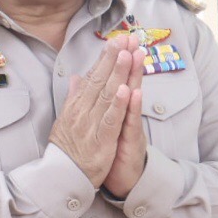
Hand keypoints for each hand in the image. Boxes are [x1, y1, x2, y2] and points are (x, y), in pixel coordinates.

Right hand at [47, 38, 142, 187]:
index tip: (115, 41)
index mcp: (76, 106)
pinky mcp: (101, 140)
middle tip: (123, 39)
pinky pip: (110, 120)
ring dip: (117, 74)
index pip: (92, 77)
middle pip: (100, 80)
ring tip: (127, 55)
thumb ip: (73, 97)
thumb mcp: (65, 120)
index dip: (104, 58)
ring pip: (106, 95)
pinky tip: (126, 90)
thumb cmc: (67, 149)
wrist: (62, 176)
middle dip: (113, 58)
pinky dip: (118, 105)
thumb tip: (76, 78)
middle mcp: (82, 111)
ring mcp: (91, 125)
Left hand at [102, 43, 147, 198]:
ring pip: (133, 98)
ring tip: (135, 55)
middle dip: (128, 60)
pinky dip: (132, 107)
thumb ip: (95, 101)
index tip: (117, 39)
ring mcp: (130, 126)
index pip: (116, 80)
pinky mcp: (131, 141)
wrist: (122, 179)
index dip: (116, 60)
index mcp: (116, 109)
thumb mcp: (102, 124)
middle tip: (131, 37)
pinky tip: (133, 92)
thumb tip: (82, 81)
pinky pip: (132, 122)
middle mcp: (126, 114)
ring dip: (134, 76)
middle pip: (128, 82)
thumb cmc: (111, 151)